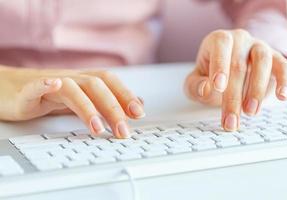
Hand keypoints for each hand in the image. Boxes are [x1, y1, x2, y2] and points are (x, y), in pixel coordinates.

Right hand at [0, 67, 144, 137]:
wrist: (7, 88)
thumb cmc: (46, 95)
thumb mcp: (80, 100)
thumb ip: (105, 102)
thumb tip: (136, 104)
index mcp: (82, 80)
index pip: (109, 82)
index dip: (125, 94)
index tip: (139, 113)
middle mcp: (70, 79)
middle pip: (95, 86)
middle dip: (113, 108)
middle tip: (122, 131)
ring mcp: (48, 83)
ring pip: (72, 89)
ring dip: (87, 107)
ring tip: (97, 128)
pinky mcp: (26, 91)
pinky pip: (35, 86)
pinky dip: (45, 85)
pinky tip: (53, 85)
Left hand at [184, 29, 286, 130]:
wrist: (227, 75)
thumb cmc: (209, 77)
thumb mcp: (194, 83)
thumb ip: (195, 86)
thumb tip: (206, 89)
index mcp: (218, 40)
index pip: (220, 45)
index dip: (220, 65)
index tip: (218, 87)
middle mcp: (239, 39)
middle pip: (238, 64)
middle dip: (234, 96)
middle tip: (231, 119)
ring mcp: (259, 47)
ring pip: (263, 62)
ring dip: (257, 90)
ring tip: (250, 112)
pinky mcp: (275, 58)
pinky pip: (283, 66)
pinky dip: (285, 80)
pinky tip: (282, 96)